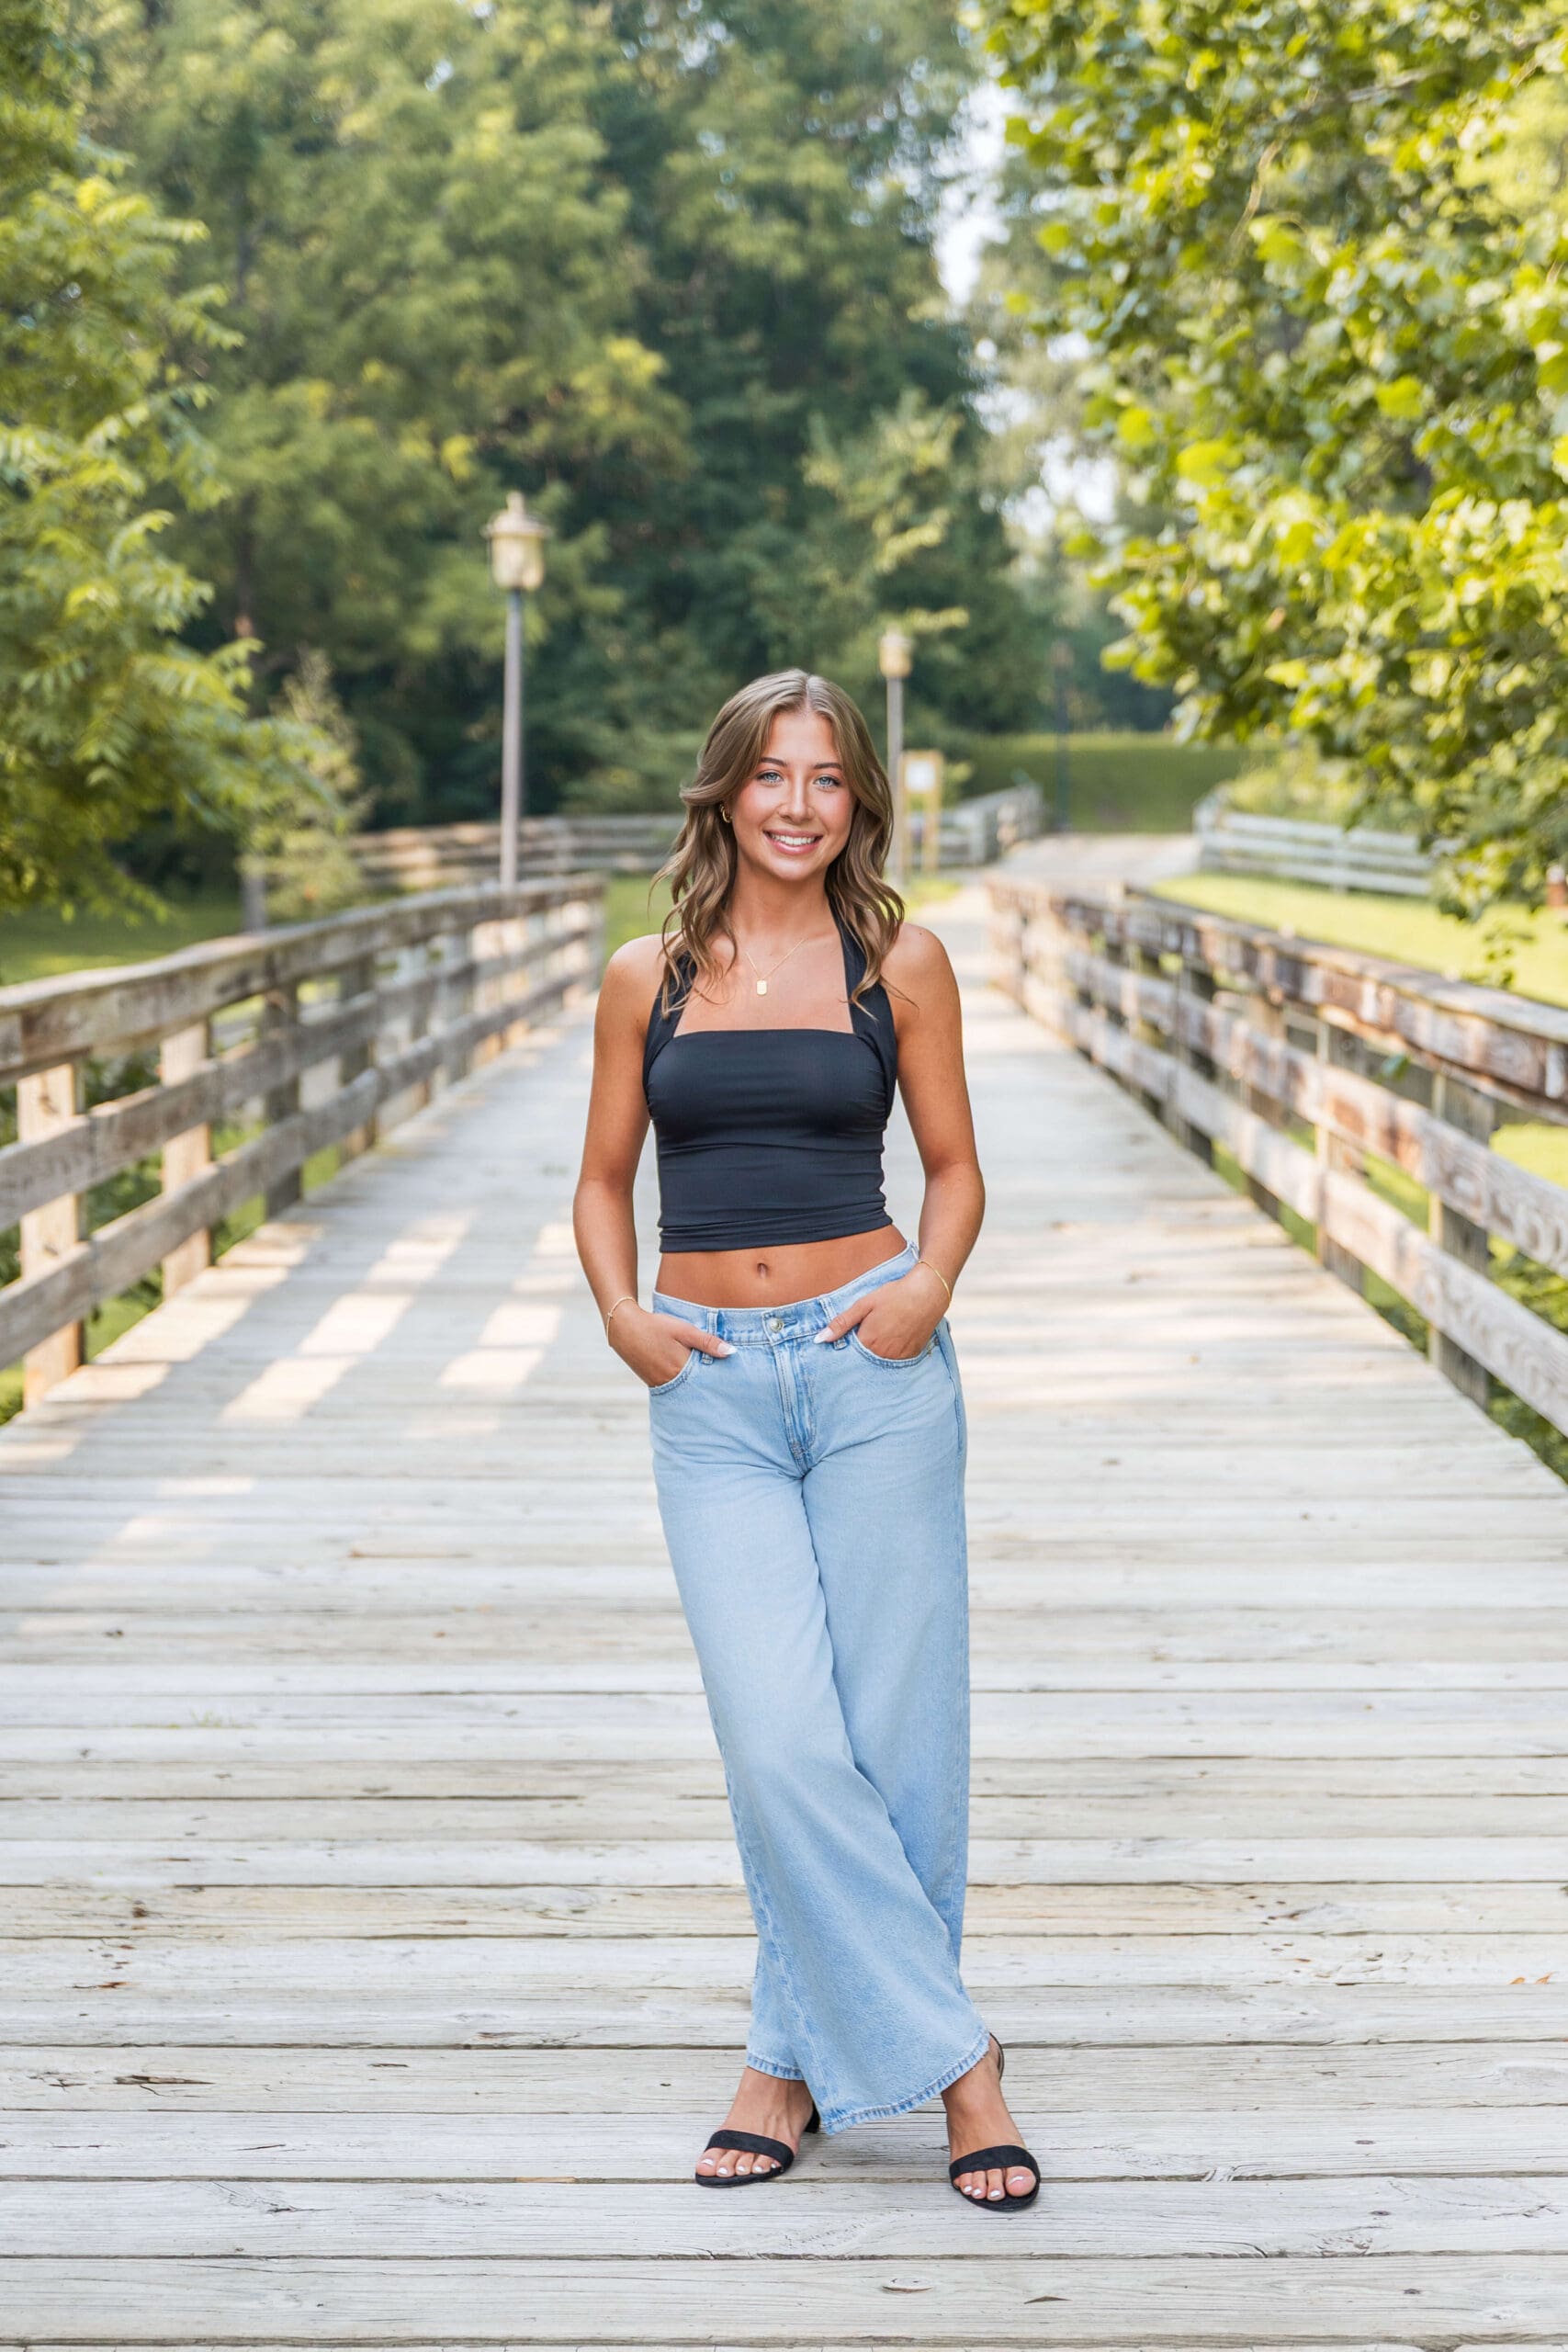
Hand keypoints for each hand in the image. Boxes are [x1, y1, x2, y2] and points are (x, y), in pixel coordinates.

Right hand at [610, 1304, 732, 1387]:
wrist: (623, 1328)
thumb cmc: (655, 1326)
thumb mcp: (683, 1330)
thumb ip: (707, 1342)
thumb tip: (731, 1352)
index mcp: (681, 1369)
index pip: (708, 1380)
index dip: (721, 1379)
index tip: (733, 1377)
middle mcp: (671, 1382)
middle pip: (698, 1388)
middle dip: (711, 1385)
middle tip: (726, 1383)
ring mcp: (661, 1384)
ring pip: (687, 1389)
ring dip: (697, 1385)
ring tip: (710, 1379)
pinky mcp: (654, 1382)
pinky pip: (675, 1388)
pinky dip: (685, 1384)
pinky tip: (690, 1376)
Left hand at [813, 1267, 944, 1361]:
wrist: (927, 1293)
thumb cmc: (894, 1295)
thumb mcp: (864, 1305)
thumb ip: (841, 1323)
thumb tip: (819, 1339)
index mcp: (867, 1342)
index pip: (848, 1355)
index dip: (846, 1347)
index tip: (846, 1341)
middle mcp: (882, 1354)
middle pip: (864, 1360)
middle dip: (860, 1352)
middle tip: (869, 1333)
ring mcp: (898, 1357)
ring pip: (880, 1361)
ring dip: (877, 1353)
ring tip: (883, 1334)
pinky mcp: (912, 1355)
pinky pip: (896, 1361)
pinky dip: (892, 1353)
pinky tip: (894, 1338)